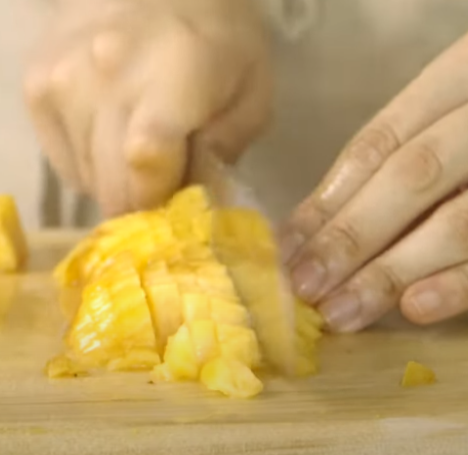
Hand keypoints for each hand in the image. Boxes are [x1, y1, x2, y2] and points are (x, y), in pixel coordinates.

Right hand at [23, 0, 270, 216]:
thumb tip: (189, 200)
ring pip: (85, 178)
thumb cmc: (214, 31)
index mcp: (167, 80)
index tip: (175, 195)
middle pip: (111, 187)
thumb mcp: (251, 90)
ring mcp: (59, 84)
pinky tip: (108, 127)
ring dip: (113, 176)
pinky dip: (87, 161)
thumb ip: (226, 151)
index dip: (161, 199)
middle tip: (161, 170)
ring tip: (134, 137)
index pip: (144, 172)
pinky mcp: (34, 87)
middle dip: (140, 196)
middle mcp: (101, 81)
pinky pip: (62, 161)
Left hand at [281, 32, 467, 331]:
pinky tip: (415, 309)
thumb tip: (306, 230)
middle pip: (411, 178)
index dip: (327, 200)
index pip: (378, 144)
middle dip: (351, 237)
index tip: (286, 249)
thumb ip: (388, 160)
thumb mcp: (441, 121)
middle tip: (303, 288)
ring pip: (456, 222)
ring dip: (391, 271)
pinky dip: (458, 284)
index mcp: (458, 80)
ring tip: (340, 311)